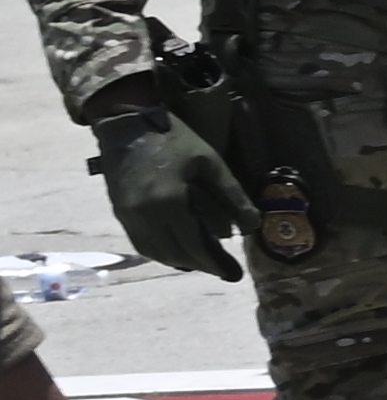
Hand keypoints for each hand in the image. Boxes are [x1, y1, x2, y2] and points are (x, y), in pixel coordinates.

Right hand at [88, 100, 242, 283]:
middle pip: (175, 254)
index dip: (216, 263)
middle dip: (202, 265)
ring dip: (181, 260)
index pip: (194, 246)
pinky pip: (142, 243)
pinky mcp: (120, 213)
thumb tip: (253, 226)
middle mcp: (144, 216)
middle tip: (224, 269)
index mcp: (169, 203)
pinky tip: (179, 250)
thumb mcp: (211, 163)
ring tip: (205, 262)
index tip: (235, 274)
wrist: (127, 125)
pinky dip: (162, 252)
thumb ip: (233, 196)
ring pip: (156, 252)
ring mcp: (128, 217)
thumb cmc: (174, 140)